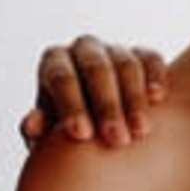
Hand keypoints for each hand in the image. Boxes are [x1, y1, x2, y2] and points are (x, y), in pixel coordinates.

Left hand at [19, 37, 169, 154]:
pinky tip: (157, 100)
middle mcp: (83, 50)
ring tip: (140, 132)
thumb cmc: (65, 135)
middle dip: (107, 105)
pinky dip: (155, 76)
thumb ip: (38, 130)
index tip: (82, 136)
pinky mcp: (143, 56)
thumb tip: (32, 124)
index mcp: (54, 63)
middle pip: (95, 68)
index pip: (61, 77)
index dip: (71, 105)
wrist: (98, 129)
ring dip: (134, 98)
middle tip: (117, 141)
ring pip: (125, 64)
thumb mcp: (47, 136)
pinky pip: (150, 59)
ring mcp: (114, 50)